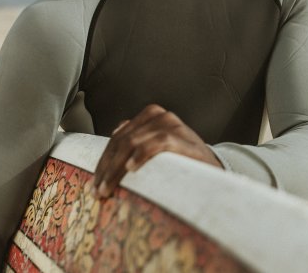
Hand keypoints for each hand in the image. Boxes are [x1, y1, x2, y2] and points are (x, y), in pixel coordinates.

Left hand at [93, 104, 222, 198]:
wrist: (214, 167)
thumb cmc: (182, 159)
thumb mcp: (158, 145)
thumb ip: (139, 136)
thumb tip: (115, 132)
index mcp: (150, 115)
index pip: (118, 138)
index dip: (104, 161)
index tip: (93, 183)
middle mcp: (159, 115)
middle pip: (123, 141)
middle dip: (106, 168)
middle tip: (97, 191)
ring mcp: (171, 124)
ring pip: (133, 143)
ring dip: (116, 168)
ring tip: (108, 188)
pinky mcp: (181, 137)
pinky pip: (157, 144)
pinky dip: (142, 155)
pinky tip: (131, 168)